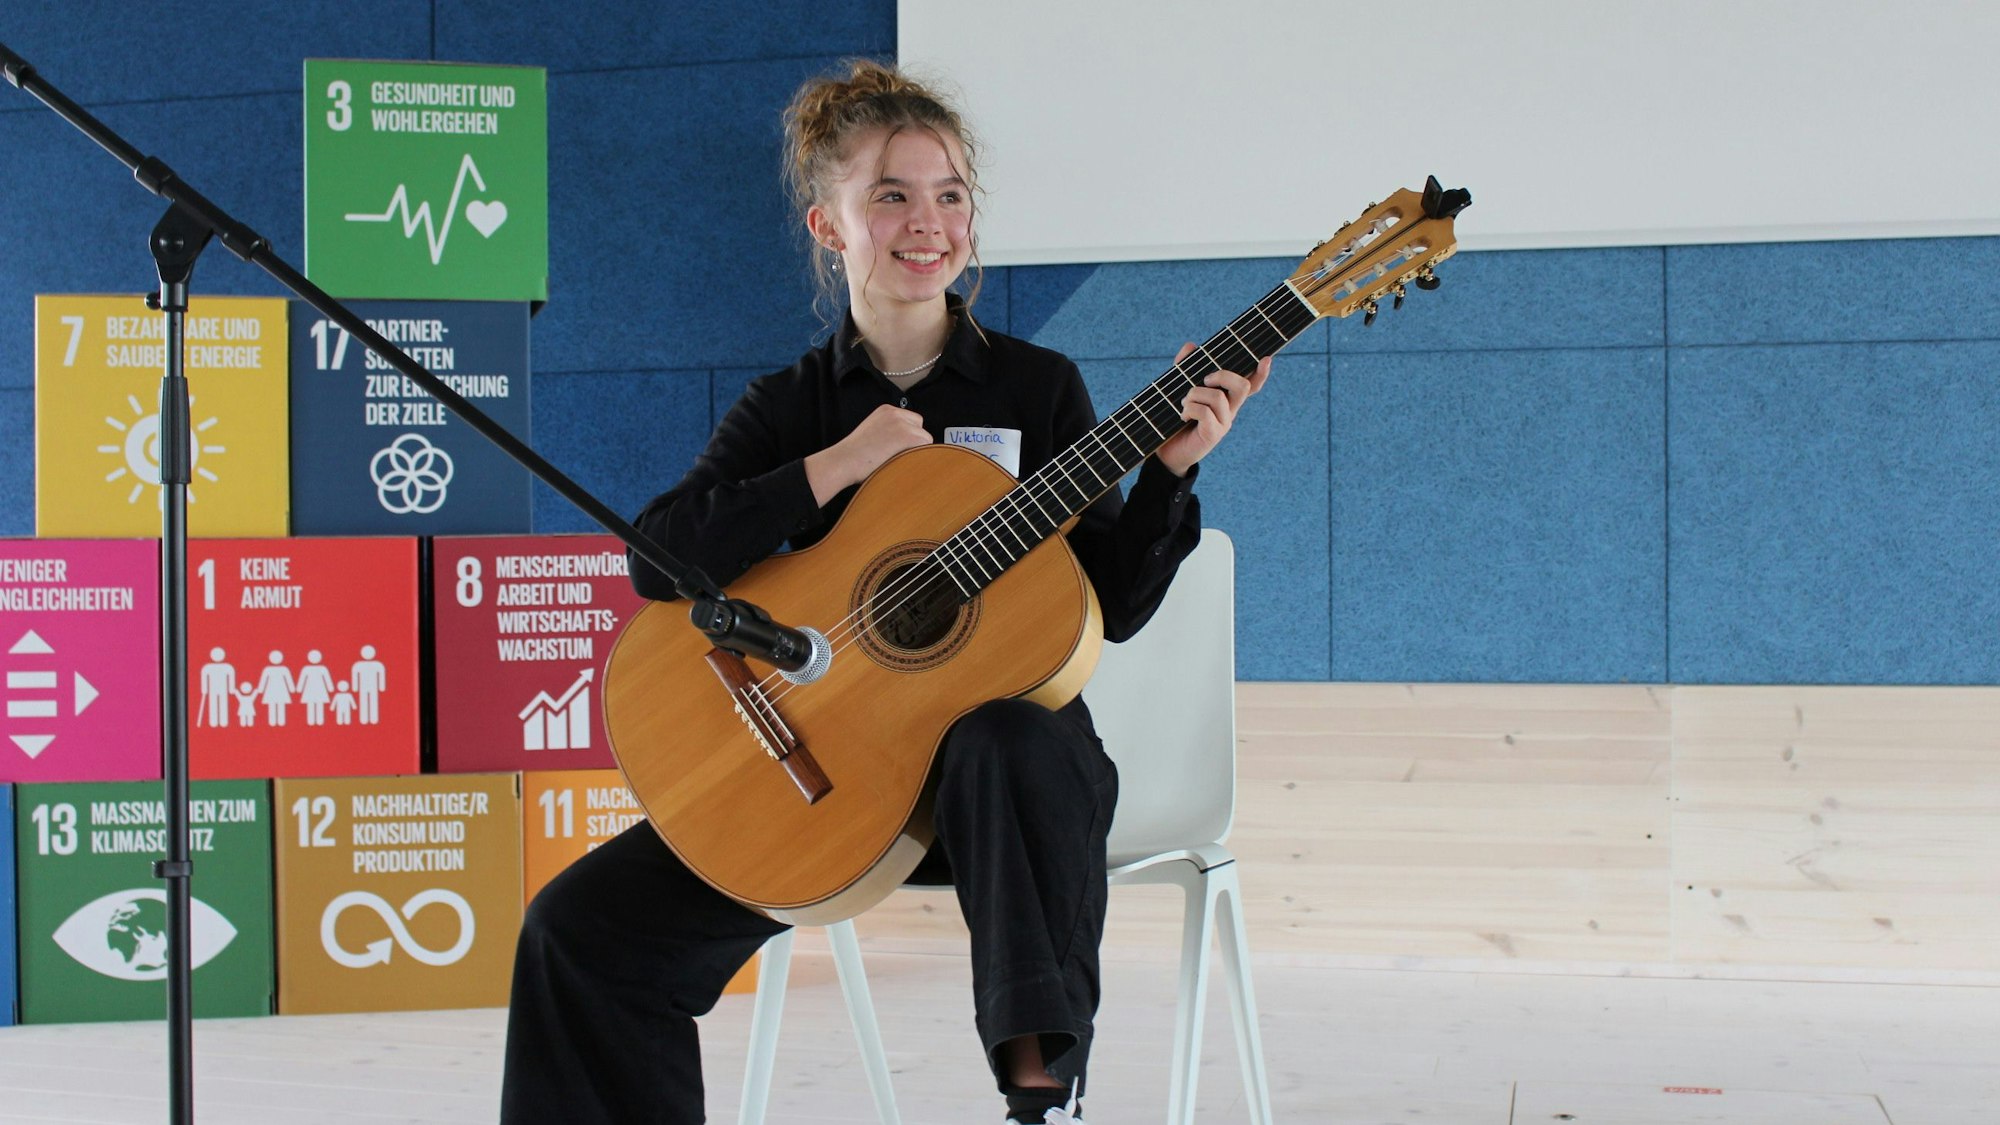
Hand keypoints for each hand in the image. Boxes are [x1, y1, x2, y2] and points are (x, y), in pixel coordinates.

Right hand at [805, 403, 931, 504]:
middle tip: (899, 456)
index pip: (912, 421)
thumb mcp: (872, 433)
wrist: (844, 461)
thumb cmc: (853, 456)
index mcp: (886, 410)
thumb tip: (905, 443)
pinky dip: (919, 457)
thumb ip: (888, 432)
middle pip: (920, 428)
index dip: (908, 437)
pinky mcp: (906, 436)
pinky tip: (903, 463)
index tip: (897, 449)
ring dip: (917, 451)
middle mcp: (895, 413)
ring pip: (925, 439)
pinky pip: (927, 448)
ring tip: (898, 461)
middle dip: (915, 442)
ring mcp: (901, 423)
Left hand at [1155, 343, 1269, 476]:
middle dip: (1223, 375)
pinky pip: (1205, 413)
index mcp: (1227, 398)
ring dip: (1194, 394)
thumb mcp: (1179, 389)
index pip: (1250, 385)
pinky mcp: (1213, 435)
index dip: (1261, 373)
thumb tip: (1191, 345)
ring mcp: (1224, 423)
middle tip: (1205, 379)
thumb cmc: (1175, 419)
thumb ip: (1184, 368)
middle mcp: (1230, 410)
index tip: (1266, 359)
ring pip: (1218, 397)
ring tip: (1184, 403)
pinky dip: (1189, 409)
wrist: (1167, 451)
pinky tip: (1183, 416)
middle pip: (1242, 386)